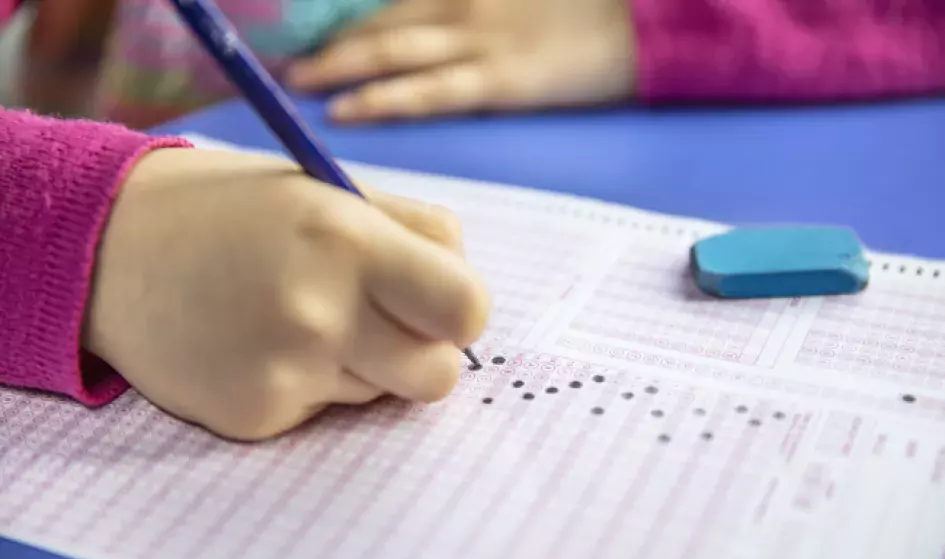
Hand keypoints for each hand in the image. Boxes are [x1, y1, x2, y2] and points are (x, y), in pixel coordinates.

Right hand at [83, 147, 490, 440]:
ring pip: (383, 394)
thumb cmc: (235, 210)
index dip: (462, 312)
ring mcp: (285, 372)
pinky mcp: (255, 416)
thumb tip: (469, 288)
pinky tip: (260, 346)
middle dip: (423, 352)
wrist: (110, 248)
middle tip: (380, 320)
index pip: (468, 311)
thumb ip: (415, 231)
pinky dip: (309, 385)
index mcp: (349, 241)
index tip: (440, 304)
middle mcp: (321, 313)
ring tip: (298, 319)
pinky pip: (325, 412)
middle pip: (439, 374)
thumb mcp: (328, 189)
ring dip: (363, 365)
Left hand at [285, 0, 635, 122]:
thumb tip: (436, 22)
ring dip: (337, 68)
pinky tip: (346, 110)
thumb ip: (473, 7)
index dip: (344, 22)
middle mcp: (460, 7)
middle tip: (277, 62)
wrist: (646, 21)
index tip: (303, 37)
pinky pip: (429, 92)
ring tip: (294, 84)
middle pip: (377, 24)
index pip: (390, 5)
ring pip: (391, 53)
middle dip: (326, 44)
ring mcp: (477, 43)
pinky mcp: (499, 81)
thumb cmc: (588, 8)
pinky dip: (384, 99)